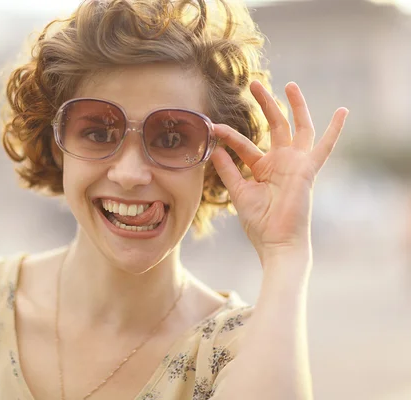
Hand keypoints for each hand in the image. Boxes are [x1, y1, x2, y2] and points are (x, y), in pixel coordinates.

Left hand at [210, 81, 348, 262]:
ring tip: (287, 84)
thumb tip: (214, 149)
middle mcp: (281, 162)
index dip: (230, 135)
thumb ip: (228, 169)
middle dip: (265, 104)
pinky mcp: (307, 169)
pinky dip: (335, 130)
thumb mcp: (239, 192)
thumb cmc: (259, 222)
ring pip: (297, 127)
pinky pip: (325, 147)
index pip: (246, 144)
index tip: (214, 127)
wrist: (276, 241)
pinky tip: (343, 111)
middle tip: (253, 83)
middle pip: (275, 126)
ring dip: (293, 106)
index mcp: (264, 168)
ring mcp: (295, 163)